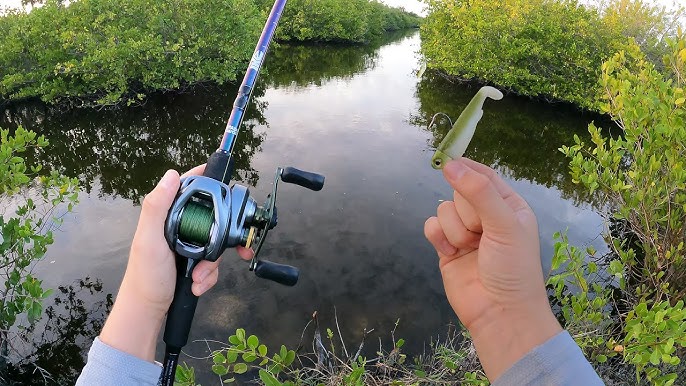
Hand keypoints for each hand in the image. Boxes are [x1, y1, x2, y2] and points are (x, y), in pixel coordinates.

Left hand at [99, 165, 252, 361]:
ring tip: (199, 277)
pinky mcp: (194, 260)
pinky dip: (209, 275)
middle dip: (219, 239)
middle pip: (212, 217)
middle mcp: (177, 225)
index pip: (188, 187)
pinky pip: (212, 262)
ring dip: (212, 263)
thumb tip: (172, 175)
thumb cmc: (146, 275)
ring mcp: (187, 243)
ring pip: (215, 242)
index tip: (227, 185)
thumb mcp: (149, 240)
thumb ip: (157, 207)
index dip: (207, 181)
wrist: (149, 310)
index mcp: (166, 215)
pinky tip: (198, 284)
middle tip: (228, 252)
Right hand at [424, 158, 560, 380]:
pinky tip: (450, 252)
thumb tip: (450, 164)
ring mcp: (464, 232)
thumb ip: (478, 192)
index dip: (467, 167)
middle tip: (481, 232)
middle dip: (466, 212)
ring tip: (470, 249)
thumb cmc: (512, 267)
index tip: (447, 159)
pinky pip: (431, 226)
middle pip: (459, 192)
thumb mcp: (504, 224)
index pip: (484, 176)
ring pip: (444, 210)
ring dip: (454, 229)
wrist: (499, 313)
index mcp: (508, 206)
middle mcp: (486, 216)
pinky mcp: (446, 248)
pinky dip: (438, 237)